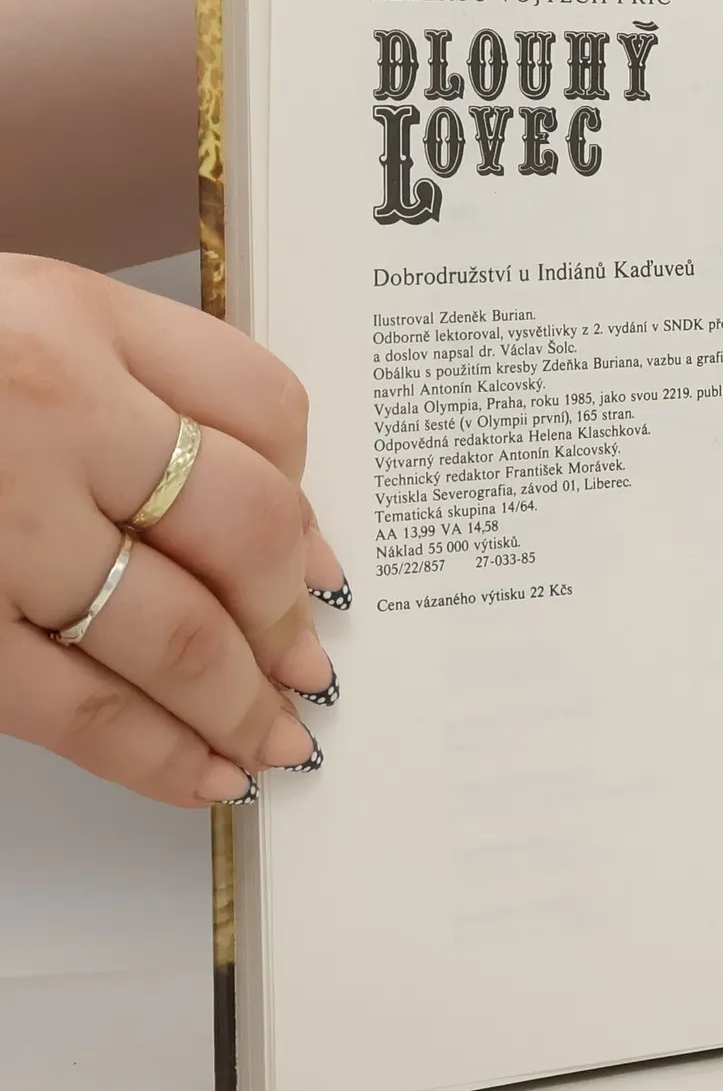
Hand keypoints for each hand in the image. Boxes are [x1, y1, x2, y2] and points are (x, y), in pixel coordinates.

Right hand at [0, 254, 347, 806]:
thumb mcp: (3, 317)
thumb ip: (121, 381)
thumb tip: (254, 504)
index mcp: (69, 315)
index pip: (264, 405)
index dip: (312, 496)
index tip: (323, 555)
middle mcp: (49, 408)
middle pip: (246, 523)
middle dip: (291, 611)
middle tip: (311, 662)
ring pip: (180, 631)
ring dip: (246, 700)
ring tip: (280, 736)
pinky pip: (77, 706)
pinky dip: (158, 754)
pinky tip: (205, 775)